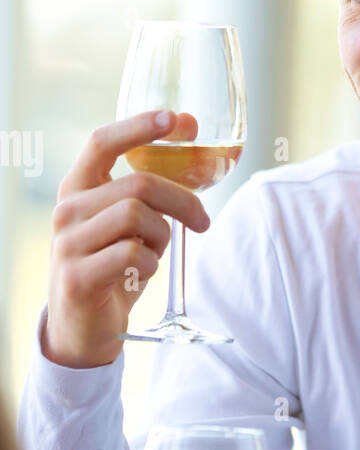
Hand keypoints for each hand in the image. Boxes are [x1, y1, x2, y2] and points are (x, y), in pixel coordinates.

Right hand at [44, 110, 210, 367]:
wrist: (82, 329)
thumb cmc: (113, 268)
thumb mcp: (127, 226)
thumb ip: (148, 195)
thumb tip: (192, 146)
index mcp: (77, 189)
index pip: (103, 142)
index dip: (141, 126)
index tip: (178, 120)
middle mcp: (67, 210)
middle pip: (139, 185)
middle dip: (183, 201)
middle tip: (203, 221)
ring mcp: (67, 243)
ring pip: (139, 217)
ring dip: (163, 237)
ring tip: (155, 254)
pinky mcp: (78, 277)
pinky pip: (134, 255)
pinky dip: (151, 264)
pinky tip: (140, 274)